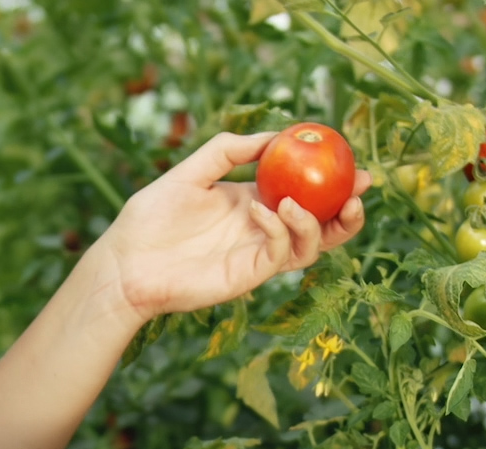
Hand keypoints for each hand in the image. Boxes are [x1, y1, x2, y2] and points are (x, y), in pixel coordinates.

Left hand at [89, 132, 370, 321]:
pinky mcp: (249, 276)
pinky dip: (279, 230)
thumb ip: (229, 150)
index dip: (331, 179)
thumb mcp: (190, 170)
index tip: (350, 159)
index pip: (304, 191)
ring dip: (316, 222)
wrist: (126, 263)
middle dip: (347, 208)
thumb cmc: (150, 218)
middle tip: (359, 188)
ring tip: (298, 201)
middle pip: (320, 223)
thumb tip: (273, 135)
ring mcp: (258, 254)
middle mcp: (263, 229)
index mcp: (254, 201)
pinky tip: (261, 211)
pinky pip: (279, 254)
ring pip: (310, 245)